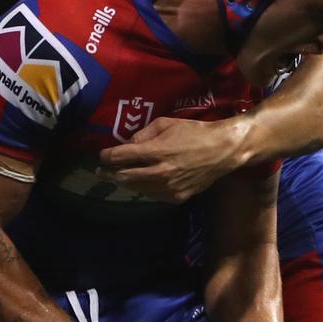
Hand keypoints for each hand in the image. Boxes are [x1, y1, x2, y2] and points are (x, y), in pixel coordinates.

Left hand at [96, 117, 245, 202]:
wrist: (222, 151)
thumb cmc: (193, 132)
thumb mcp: (166, 124)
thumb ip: (143, 134)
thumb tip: (127, 144)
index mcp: (155, 151)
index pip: (121, 156)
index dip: (107, 156)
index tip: (101, 156)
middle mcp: (159, 172)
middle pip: (124, 176)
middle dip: (108, 173)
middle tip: (101, 172)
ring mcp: (167, 187)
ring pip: (136, 188)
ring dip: (125, 182)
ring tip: (119, 177)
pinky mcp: (176, 197)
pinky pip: (152, 194)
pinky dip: (143, 188)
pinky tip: (141, 182)